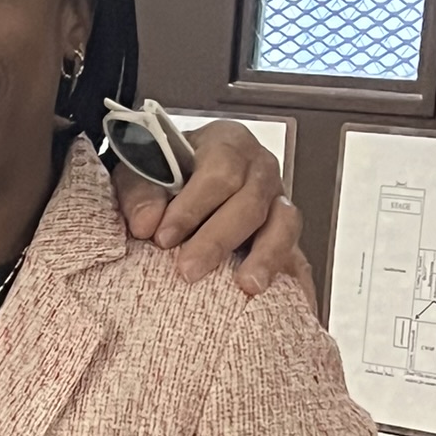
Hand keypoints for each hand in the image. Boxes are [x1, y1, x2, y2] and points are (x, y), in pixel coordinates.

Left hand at [114, 120, 315, 307]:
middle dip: (218, 239)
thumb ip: (139, 194)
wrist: (177, 184)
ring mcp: (278, 200)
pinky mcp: (284, 233)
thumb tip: (146, 224)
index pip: (220, 171)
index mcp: (227, 143)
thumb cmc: (162, 175)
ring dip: (265, 256)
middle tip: (188, 271)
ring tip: (247, 285)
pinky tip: (269, 291)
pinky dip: (285, 271)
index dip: (193, 207)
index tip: (164, 238)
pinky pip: (296, 250)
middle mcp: (259, 168)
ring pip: (283, 224)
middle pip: (250, 201)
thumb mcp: (140, 174)